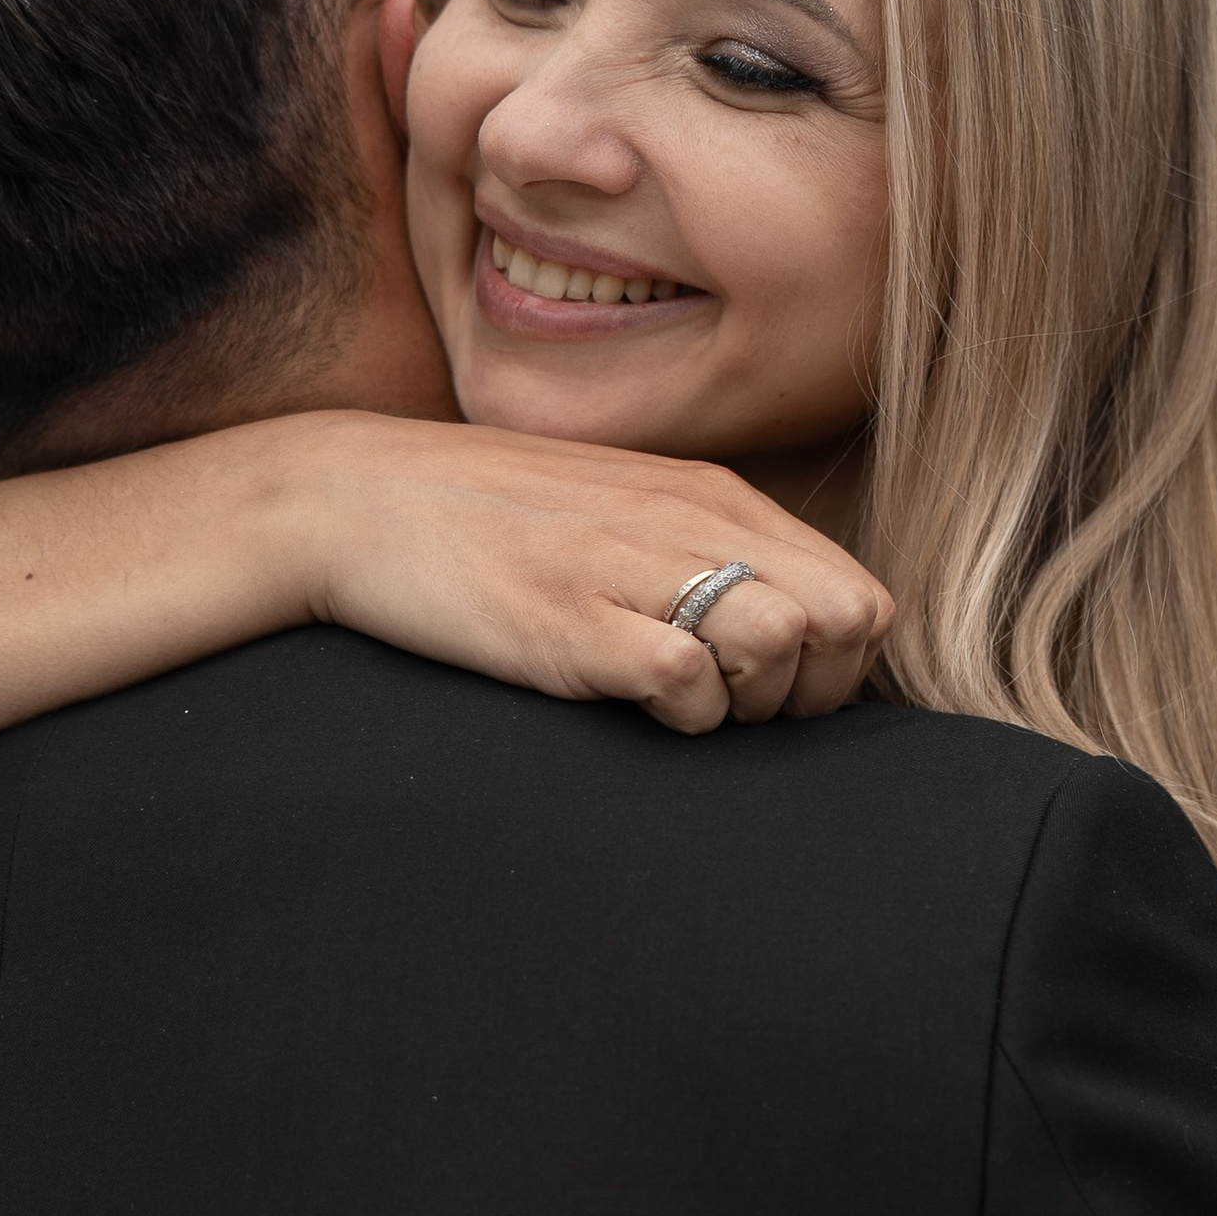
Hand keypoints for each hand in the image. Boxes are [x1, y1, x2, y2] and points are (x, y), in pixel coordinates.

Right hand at [271, 412, 892, 729]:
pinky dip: (681, 717)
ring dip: (750, 701)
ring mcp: (630, 570)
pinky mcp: (571, 622)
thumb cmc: (492, 521)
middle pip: (847, 620)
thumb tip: (784, 632)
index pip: (861, 593)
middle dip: (815, 688)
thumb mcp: (624, 513)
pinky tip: (632, 707)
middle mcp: (688, 523)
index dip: (840, 664)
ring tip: (684, 703)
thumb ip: (705, 553)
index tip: (776, 689)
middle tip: (743, 707)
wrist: (355, 499)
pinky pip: (687, 682)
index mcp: (712, 499)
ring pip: (783, 641)